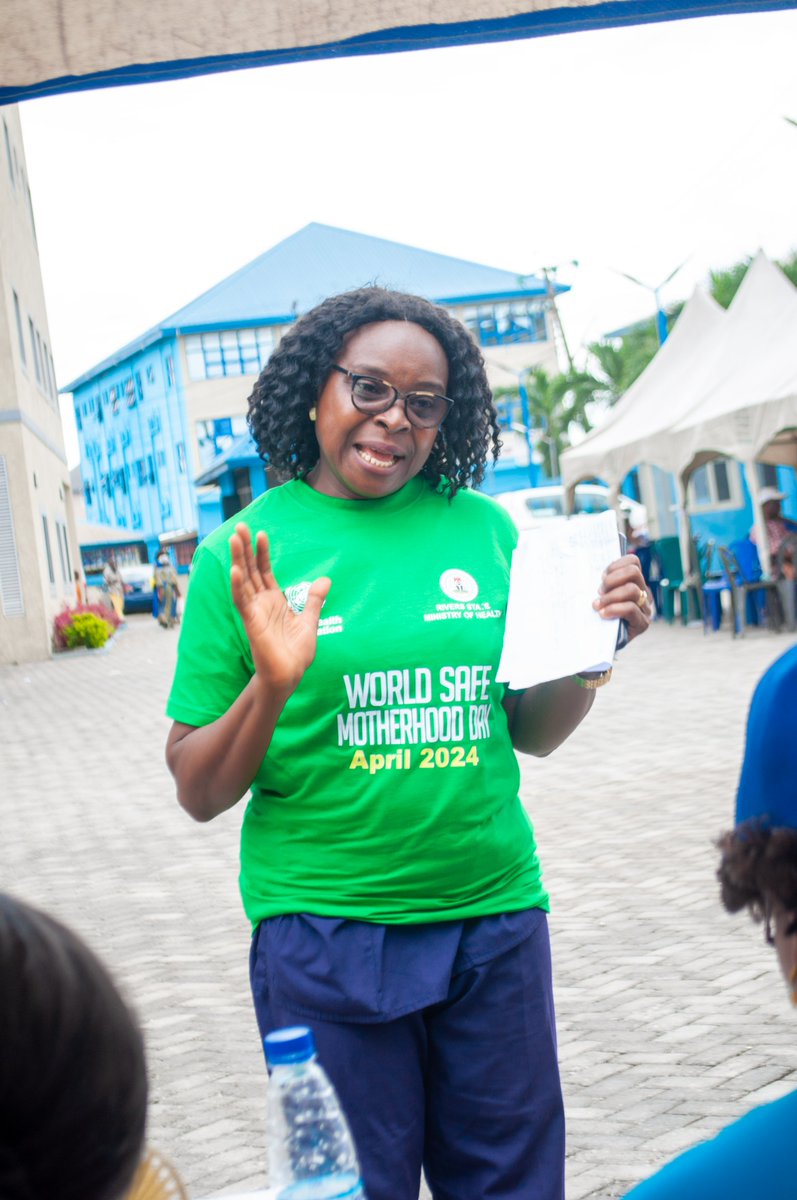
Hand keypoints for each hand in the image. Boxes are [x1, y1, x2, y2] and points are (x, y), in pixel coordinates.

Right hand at [230, 523, 330, 692]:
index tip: (261, 533)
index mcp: (274, 601)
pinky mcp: (251, 623)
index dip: (262, 553)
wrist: (290, 676)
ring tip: (234, 539)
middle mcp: (261, 603)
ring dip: (238, 560)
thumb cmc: (295, 653)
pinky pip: (242, 602)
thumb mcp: (310, 621)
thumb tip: (326, 579)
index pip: (264, 571)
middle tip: (239, 527)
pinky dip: (238, 586)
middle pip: (251, 570)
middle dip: (245, 549)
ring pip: (243, 581)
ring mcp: (254, 612)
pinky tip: (235, 570)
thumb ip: (314, 600)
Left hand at [592, 554, 651, 642]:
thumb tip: (585, 567)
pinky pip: (631, 609)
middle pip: (634, 572)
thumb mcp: (599, 594)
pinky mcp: (643, 623)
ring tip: (597, 605)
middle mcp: (643, 593)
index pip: (633, 562)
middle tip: (599, 591)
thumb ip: (601, 582)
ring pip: (632, 590)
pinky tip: (603, 614)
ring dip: (611, 596)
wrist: (599, 644)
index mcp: (635, 582)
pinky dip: (614, 609)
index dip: (616, 565)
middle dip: (612, 579)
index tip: (601, 577)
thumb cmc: (596, 615)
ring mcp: (645, 608)